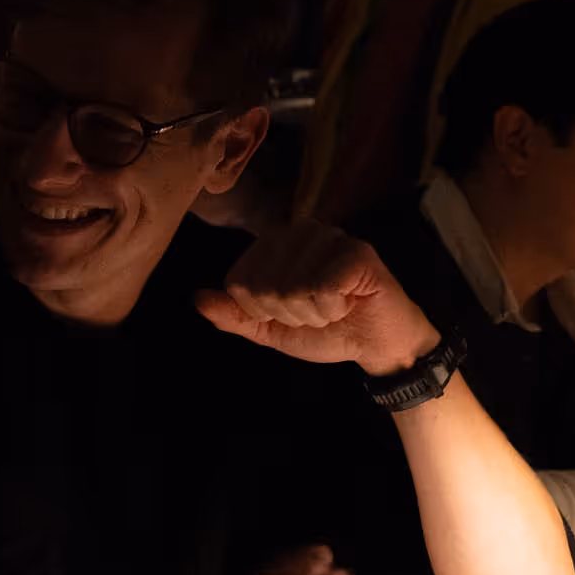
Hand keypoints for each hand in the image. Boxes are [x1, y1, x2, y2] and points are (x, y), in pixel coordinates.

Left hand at [196, 220, 438, 375]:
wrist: (376, 344)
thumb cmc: (326, 329)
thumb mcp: (271, 329)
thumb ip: (235, 316)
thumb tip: (197, 299)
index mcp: (274, 243)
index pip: (239, 283)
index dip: (262, 312)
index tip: (291, 313)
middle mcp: (299, 230)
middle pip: (262, 286)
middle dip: (288, 314)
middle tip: (316, 312)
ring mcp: (329, 237)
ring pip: (291, 288)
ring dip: (312, 314)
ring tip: (333, 307)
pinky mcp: (356, 252)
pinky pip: (321, 290)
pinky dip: (332, 310)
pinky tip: (349, 303)